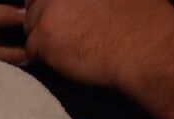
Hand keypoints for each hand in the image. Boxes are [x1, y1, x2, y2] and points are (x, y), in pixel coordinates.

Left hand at [24, 0, 173, 90]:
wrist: (143, 45)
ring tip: (67, 46)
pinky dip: (43, 57)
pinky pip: (31, 49)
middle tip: (65, 33)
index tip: (63, 15)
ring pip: (30, 27)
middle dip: (45, 19)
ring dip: (43, 38)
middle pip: (34, 5)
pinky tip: (64, 58)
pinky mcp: (45, 35)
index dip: (51, 4)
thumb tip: (75, 6)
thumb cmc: (139, 17)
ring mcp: (49, 9)